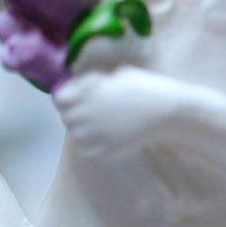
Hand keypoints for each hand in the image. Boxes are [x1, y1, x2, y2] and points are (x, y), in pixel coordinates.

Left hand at [54, 67, 183, 157]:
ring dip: (86, 128)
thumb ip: (94, 82)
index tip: (80, 95)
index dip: (68, 96)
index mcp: (85, 95)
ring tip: (107, 122)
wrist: (166, 112)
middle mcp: (82, 117)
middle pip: (66, 117)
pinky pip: (88, 148)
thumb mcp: (118, 75)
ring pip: (76, 134)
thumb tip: (79, 87)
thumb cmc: (146, 87)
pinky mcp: (102, 151)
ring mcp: (91, 136)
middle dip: (77, 112)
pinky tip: (112, 134)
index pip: (59, 99)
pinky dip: (95, 143)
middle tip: (98, 108)